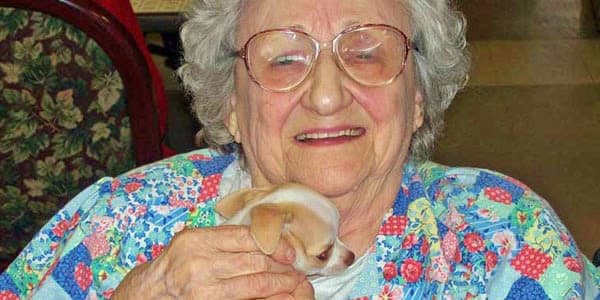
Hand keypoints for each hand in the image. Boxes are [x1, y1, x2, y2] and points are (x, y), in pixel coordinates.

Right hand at [113, 225, 310, 298]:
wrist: (148, 293)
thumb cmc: (175, 264)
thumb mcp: (193, 242)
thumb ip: (222, 238)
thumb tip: (263, 238)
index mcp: (197, 239)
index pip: (245, 237)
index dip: (273, 243)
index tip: (290, 249)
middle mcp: (199, 260)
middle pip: (253, 259)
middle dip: (280, 265)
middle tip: (298, 268)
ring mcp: (202, 286)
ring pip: (253, 282)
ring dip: (278, 283)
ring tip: (293, 282)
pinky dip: (264, 297)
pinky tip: (277, 295)